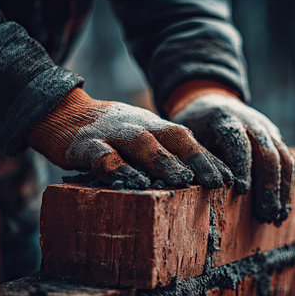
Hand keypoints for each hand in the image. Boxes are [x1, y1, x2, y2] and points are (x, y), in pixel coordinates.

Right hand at [28, 88, 232, 188]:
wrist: (63, 111)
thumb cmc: (112, 130)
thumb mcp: (142, 133)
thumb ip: (165, 149)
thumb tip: (198, 173)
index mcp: (154, 126)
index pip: (187, 139)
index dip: (208, 158)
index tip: (230, 179)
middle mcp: (138, 127)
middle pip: (172, 138)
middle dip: (196, 159)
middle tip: (216, 181)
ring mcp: (112, 134)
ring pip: (142, 145)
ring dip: (164, 162)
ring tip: (183, 182)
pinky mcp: (86, 145)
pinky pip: (105, 157)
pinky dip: (120, 170)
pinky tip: (134, 184)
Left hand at [169, 88, 294, 224]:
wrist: (213, 101)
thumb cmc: (196, 124)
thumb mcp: (189, 134)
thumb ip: (198, 158)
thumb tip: (206, 188)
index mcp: (227, 120)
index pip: (239, 143)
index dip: (242, 167)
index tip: (242, 192)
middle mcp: (252, 123)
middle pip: (268, 153)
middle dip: (268, 186)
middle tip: (264, 215)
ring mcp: (268, 130)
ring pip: (284, 159)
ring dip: (283, 190)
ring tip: (276, 218)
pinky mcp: (276, 138)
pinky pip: (289, 162)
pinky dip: (287, 186)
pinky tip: (282, 209)